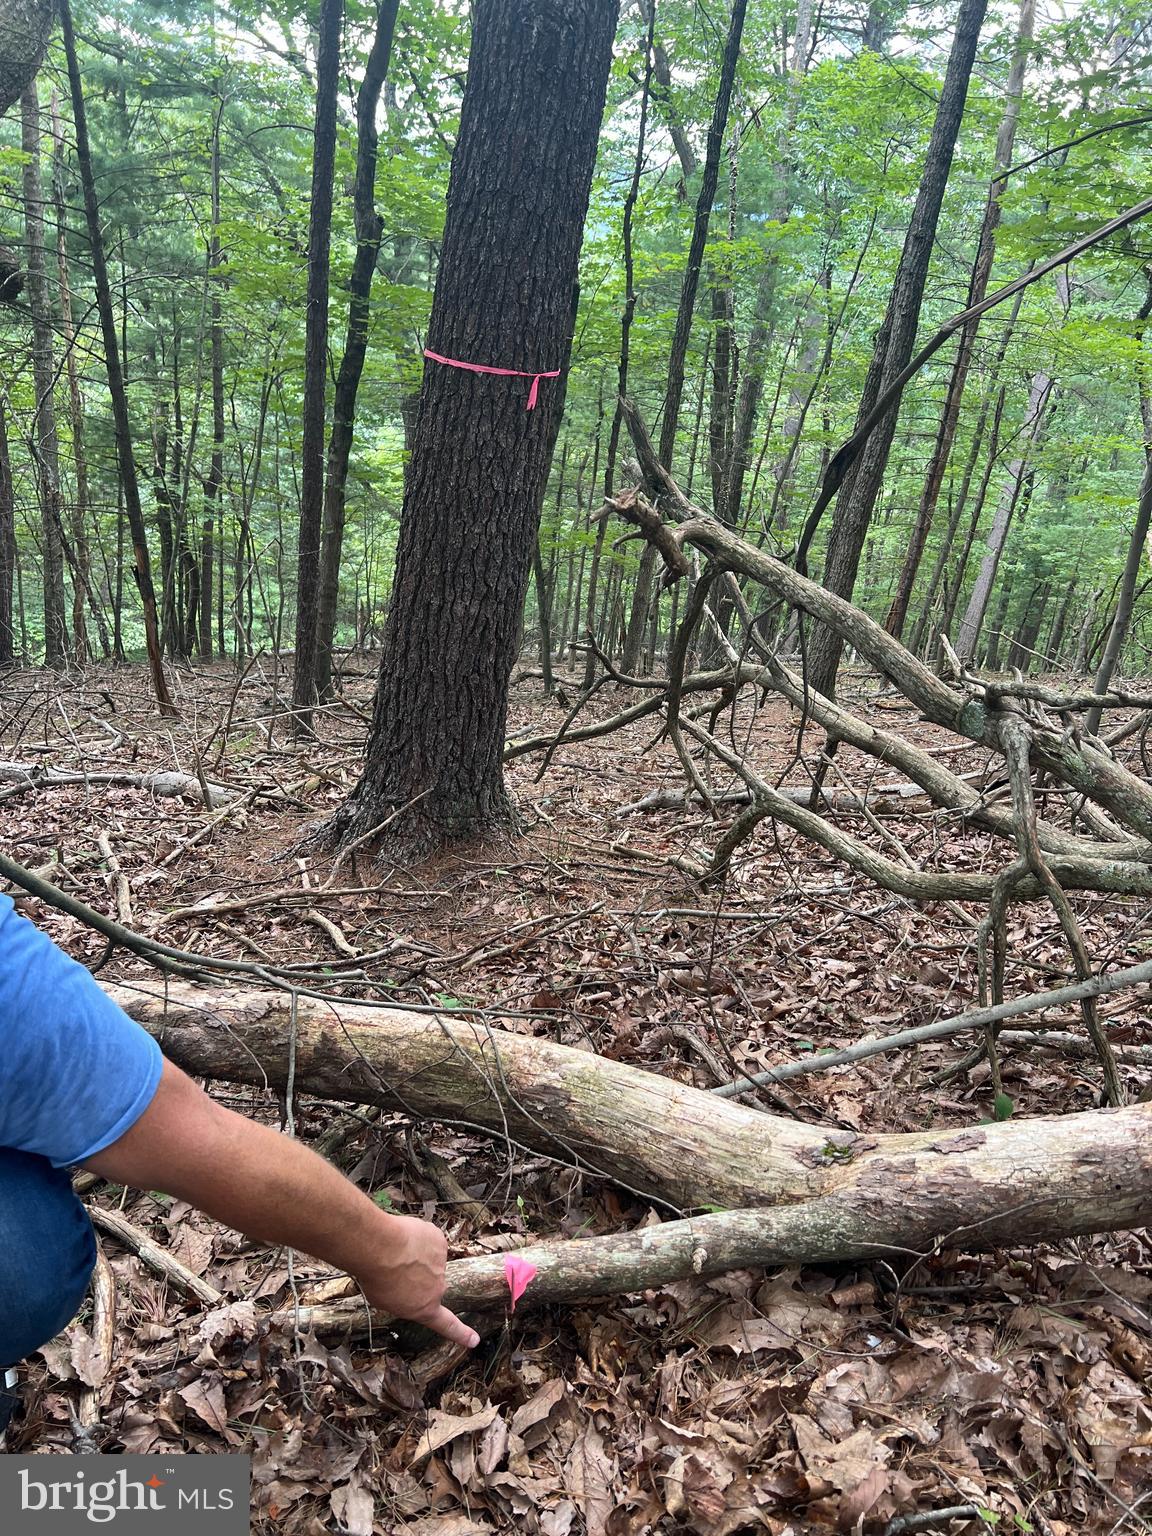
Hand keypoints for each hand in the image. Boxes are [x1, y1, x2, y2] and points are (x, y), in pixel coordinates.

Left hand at [356, 1213, 478, 1348]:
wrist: (381, 1248)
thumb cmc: (377, 1277)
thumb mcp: (384, 1301)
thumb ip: (402, 1298)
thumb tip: (404, 1286)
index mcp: (425, 1308)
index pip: (447, 1324)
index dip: (461, 1333)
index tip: (474, 1340)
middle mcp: (438, 1287)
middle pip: (430, 1281)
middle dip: (416, 1275)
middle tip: (394, 1268)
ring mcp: (441, 1263)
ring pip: (428, 1258)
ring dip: (416, 1255)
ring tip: (396, 1252)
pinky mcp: (439, 1240)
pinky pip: (428, 1239)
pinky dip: (418, 1237)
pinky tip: (404, 1239)